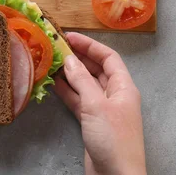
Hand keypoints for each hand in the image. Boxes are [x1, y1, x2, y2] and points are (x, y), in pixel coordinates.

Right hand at [53, 33, 145, 174]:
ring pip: (86, 85)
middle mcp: (115, 95)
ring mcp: (104, 109)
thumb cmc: (113, 139)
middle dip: (78, 58)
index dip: (90, 45)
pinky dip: (68, 92)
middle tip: (57, 47)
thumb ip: (82, 81)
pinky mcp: (93, 122)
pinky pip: (79, 101)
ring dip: (71, 74)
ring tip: (52, 62)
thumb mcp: (96, 105)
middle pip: (96, 69)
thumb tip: (69, 60)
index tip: (70, 36)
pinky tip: (54, 84)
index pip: (108, 57)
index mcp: (123, 86)